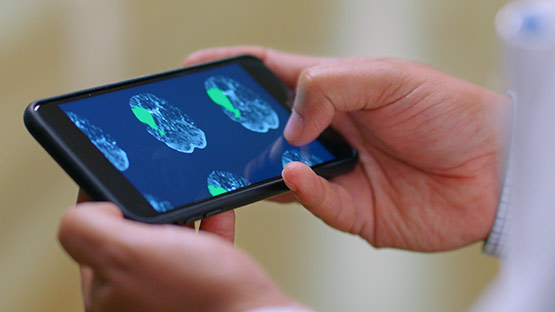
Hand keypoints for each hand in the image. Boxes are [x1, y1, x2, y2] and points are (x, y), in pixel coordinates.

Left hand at [59, 190, 295, 310]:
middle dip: (151, 207)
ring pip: (170, 239)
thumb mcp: (126, 254)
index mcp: (107, 292)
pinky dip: (210, 227)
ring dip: (184, 214)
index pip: (93, 235)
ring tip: (194, 197)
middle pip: (134, 235)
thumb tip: (92, 207)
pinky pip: (202, 249)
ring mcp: (171, 294)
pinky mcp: (203, 289)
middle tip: (162, 188)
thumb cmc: (200, 297)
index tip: (122, 177)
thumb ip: (89, 227)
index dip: (106, 201)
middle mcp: (136, 296)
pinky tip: (219, 214)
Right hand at [184, 46, 510, 250]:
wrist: (494, 169)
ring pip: (282, 169)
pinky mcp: (351, 208)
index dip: (236, 71)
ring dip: (261, 164)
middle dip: (237, 127)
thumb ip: (331, 87)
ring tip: (240, 155)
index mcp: (337, 92)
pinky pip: (315, 200)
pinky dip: (301, 190)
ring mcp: (337, 171)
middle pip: (269, 128)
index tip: (200, 68)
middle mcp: (331, 132)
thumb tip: (289, 121)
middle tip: (209, 125)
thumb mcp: (389, 77)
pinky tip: (295, 174)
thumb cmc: (451, 112)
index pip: (274, 75)